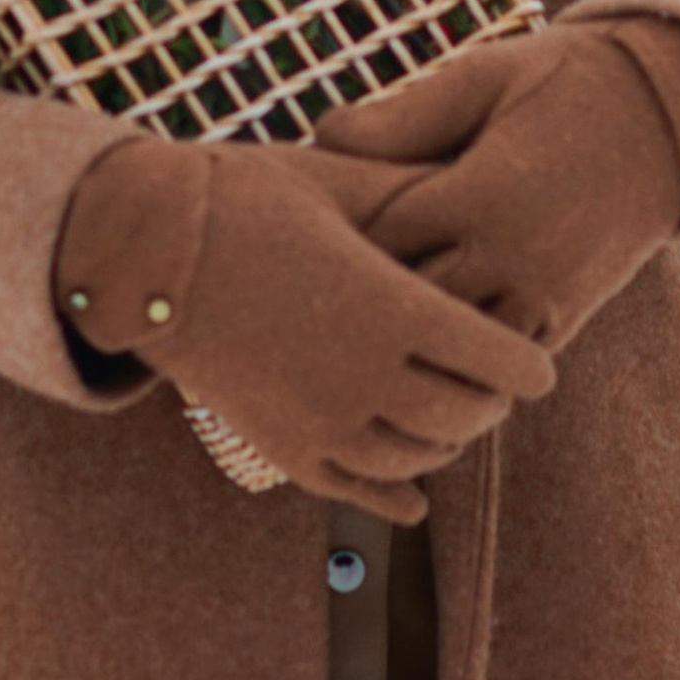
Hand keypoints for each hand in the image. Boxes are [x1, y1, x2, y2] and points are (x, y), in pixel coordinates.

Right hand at [53, 132, 553, 516]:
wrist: (141, 249)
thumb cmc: (240, 195)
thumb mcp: (332, 181)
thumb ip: (403, 198)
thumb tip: (466, 189)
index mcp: (390, 306)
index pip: (497, 360)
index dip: (526, 366)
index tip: (539, 367)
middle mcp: (365, 376)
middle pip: (466, 416)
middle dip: (491, 403)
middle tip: (497, 387)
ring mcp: (321, 420)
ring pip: (418, 461)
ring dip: (446, 443)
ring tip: (450, 420)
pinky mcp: (281, 447)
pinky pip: (359, 492)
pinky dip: (396, 497)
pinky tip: (414, 499)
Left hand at [312, 20, 679, 351]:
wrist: (668, 115)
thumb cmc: (561, 82)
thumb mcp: (482, 77)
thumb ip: (404, 115)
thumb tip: (320, 133)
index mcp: (480, 193)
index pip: (381, 236)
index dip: (342, 231)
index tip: (312, 222)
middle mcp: (512, 257)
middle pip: (408, 303)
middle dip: (367, 292)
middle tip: (325, 282)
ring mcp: (543, 296)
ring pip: (454, 347)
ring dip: (416, 331)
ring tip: (372, 313)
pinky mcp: (568, 317)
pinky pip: (502, 360)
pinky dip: (464, 353)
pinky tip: (429, 335)